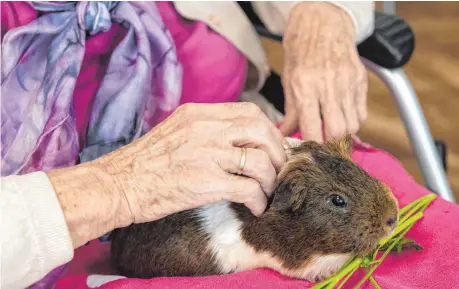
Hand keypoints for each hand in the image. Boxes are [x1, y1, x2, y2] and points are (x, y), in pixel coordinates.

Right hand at [94, 102, 286, 225]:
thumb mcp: (176, 131)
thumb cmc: (144, 162)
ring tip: (268, 193)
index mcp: (198, 113)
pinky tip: (256, 207)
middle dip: (277, 152)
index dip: (269, 129)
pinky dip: (258, 199)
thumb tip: (237, 140)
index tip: (274, 146)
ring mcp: (207, 154)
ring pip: (259, 161)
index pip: (249, 111)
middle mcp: (205, 129)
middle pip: (261, 131)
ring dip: (271, 180)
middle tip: (279, 169)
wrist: (117, 184)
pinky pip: (248, 188)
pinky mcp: (206, 182)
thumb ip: (206, 130)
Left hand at [280, 2, 367, 141]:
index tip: (308, 150)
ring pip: (353, 125)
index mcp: (305, 86)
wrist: (322, 23)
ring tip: (332, 130)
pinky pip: (362, 113)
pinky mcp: (360, 80)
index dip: (311, 146)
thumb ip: (290, 112)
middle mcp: (328, 86)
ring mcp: (347, 82)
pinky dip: (353, 121)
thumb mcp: (288, 80)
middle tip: (322, 144)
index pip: (312, 129)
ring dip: (343, 134)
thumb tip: (285, 136)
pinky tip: (342, 116)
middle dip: (330, 144)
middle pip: (338, 131)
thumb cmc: (301, 51)